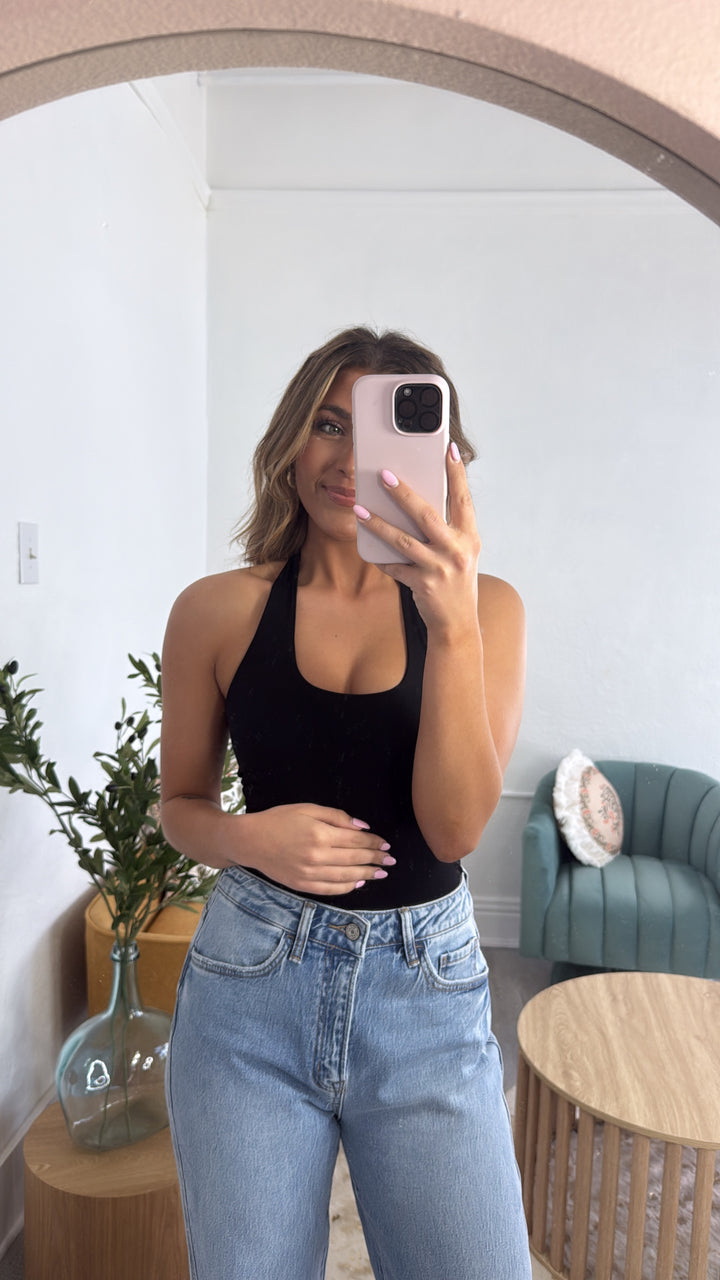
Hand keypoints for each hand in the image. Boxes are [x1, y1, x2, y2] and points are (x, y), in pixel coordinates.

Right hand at [239, 803, 394, 894]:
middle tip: (390, 861)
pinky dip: (347, 887)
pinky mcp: (302, 885)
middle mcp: (317, 856)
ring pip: (346, 877)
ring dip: (367, 875)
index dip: (374, 843)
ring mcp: (309, 874)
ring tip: (381, 873)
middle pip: (355, 860)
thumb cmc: (278, 820)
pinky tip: (358, 882)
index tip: (386, 845)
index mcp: (319, 834)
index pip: (356, 841)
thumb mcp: (307, 809)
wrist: (250, 841)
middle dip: (376, 860)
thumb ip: (336, 817)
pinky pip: (330, 889)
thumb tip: (362, 827)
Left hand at [354, 443, 480, 634]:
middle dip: (403, 493)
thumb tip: (417, 501)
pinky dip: (381, 557)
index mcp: (469, 537)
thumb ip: (446, 529)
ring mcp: (439, 568)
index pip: (463, 498)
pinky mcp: (422, 584)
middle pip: (426, 514)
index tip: (448, 448)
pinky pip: (395, 567)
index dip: (456, 473)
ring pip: (403, 540)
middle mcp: (457, 550)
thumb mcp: (461, 552)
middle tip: (384, 474)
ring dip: (378, 523)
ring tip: (360, 508)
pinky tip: (368, 548)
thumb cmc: (457, 581)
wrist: (458, 624)